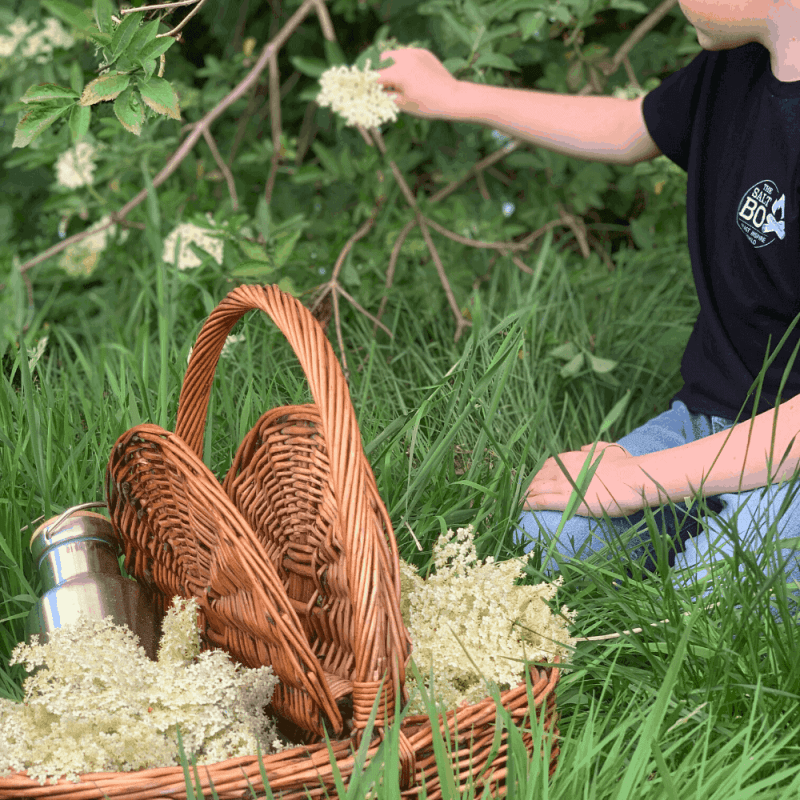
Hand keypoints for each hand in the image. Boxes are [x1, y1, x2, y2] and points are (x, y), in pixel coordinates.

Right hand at [376, 48, 460, 118]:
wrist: (452, 97)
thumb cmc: (427, 105)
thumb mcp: (403, 104)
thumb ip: (385, 96)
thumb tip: (372, 94)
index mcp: (398, 72)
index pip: (376, 76)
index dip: (369, 84)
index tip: (367, 90)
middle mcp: (405, 58)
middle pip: (382, 60)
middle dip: (381, 71)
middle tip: (386, 85)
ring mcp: (415, 53)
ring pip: (394, 54)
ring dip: (392, 65)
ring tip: (400, 81)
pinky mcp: (423, 52)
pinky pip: (407, 54)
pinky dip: (404, 63)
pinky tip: (413, 75)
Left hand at [524, 442, 650, 517]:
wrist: (632, 479)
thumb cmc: (626, 465)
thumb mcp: (610, 449)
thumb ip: (595, 448)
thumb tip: (583, 447)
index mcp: (573, 457)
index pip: (549, 464)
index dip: (540, 472)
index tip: (536, 478)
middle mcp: (564, 469)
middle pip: (539, 476)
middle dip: (530, 484)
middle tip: (522, 492)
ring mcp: (563, 484)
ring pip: (536, 488)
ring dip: (525, 494)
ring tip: (515, 500)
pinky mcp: (565, 500)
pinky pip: (540, 501)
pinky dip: (528, 503)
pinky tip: (519, 506)